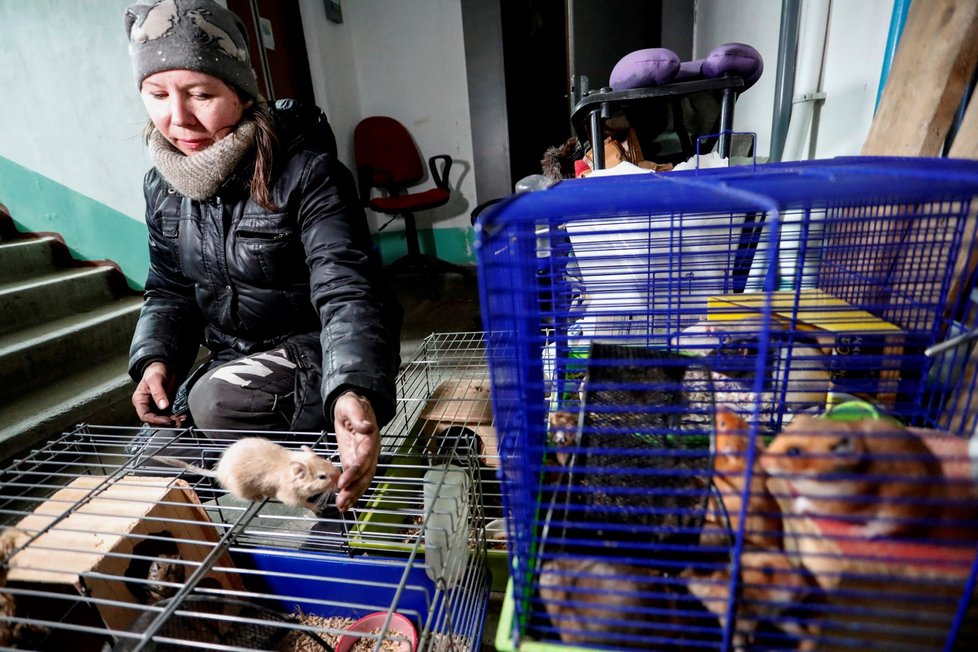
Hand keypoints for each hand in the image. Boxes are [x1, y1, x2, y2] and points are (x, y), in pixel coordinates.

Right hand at [132, 361, 184, 426]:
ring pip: (162, 420)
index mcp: (140, 400)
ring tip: (181, 420)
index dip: (155, 420)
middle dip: (165, 423)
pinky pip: (170, 415)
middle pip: (154, 420)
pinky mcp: (165, 406)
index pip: (145, 415)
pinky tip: (183, 417)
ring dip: (172, 422)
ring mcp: (156, 407)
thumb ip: (158, 393)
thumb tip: (163, 406)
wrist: (164, 366)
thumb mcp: (155, 380)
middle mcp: (147, 406)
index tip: (167, 421)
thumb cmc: (155, 371)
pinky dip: (176, 417)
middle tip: (177, 422)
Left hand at [332, 391, 379, 510]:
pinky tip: (344, 503)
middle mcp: (370, 451)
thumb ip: (358, 416)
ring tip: (342, 507)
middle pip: (365, 474)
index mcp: (370, 438)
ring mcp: (363, 458)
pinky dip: (351, 491)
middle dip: (354, 489)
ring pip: (362, 479)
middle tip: (342, 501)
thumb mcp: (352, 405)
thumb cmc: (352, 403)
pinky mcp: (354, 461)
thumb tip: (366, 427)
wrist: (352, 405)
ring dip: (353, 494)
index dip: (355, 471)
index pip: (364, 457)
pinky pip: (355, 478)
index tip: (343, 481)